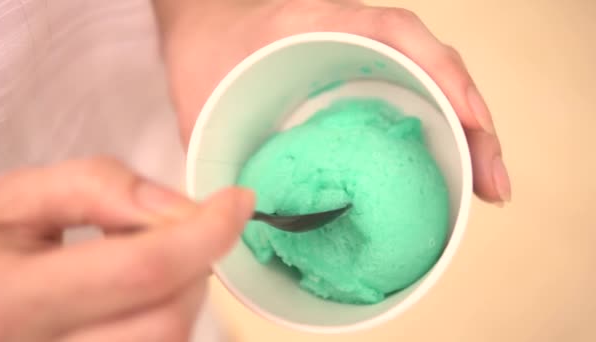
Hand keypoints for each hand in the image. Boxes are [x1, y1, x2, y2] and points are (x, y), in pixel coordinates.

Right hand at [0, 157, 253, 341]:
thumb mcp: (18, 198)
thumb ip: (97, 189)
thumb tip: (182, 210)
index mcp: (11, 301)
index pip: (141, 271)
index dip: (205, 234)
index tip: (238, 201)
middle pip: (166, 321)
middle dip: (194, 267)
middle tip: (177, 231)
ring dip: (182, 295)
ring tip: (144, 260)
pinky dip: (165, 318)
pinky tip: (136, 295)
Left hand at [155, 0, 510, 203]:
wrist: (202, 33)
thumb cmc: (204, 53)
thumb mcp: (200, 97)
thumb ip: (213, 149)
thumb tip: (235, 222)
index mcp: (315, 24)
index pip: (396, 33)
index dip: (442, 73)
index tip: (472, 122)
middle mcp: (351, 40)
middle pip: (433, 70)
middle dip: (474, 126)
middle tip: (494, 187)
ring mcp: (362, 61)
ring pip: (431, 91)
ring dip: (467, 138)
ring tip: (487, 190)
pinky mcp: (361, 84)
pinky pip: (412, 105)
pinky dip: (438, 138)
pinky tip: (450, 177)